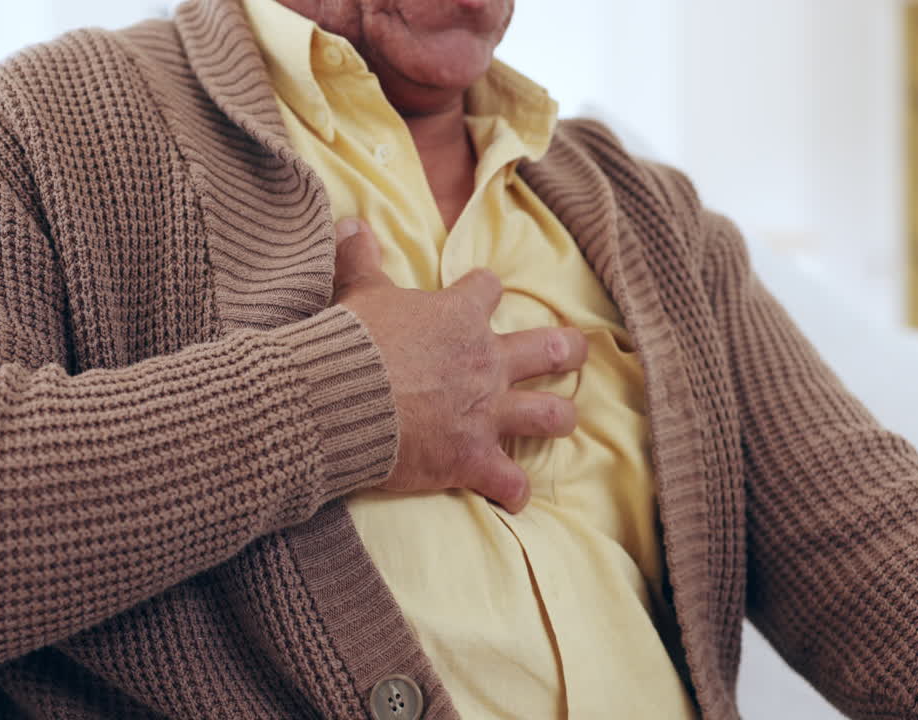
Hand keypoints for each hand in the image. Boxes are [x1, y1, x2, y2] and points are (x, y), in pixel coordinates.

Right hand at [331, 218, 587, 512]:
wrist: (342, 397)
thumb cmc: (351, 342)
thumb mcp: (356, 290)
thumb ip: (359, 256)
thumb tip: (348, 222)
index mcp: (459, 317)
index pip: (487, 290)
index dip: (483, 290)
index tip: (480, 292)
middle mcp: (484, 362)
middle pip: (548, 350)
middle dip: (566, 350)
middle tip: (574, 351)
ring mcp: (485, 412)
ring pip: (548, 414)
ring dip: (557, 417)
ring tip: (561, 419)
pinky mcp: (472, 457)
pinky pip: (509, 482)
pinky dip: (513, 491)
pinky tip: (514, 496)